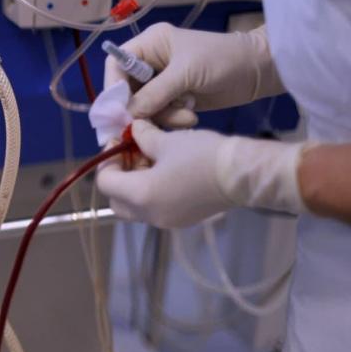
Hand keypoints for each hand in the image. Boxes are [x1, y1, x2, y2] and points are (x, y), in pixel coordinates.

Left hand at [97, 120, 307, 227]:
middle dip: (119, 175)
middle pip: (116, 200)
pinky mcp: (183, 220)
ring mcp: (167, 221)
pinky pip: (155, 208)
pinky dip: (152, 191)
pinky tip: (167, 170)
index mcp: (141, 196)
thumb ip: (142, 137)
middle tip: (133, 152)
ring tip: (152, 157)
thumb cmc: (203, 155)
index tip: (121, 141)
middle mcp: (150, 215)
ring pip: (136, 206)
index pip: (105, 182)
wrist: (245, 175)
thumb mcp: (167, 141)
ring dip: (135, 183)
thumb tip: (133, 130)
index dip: (108, 160)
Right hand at [104, 23, 283, 127]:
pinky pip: (160, 115)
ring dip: (162, 116)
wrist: (259, 71)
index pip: (116, 65)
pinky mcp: (174, 99)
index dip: (113, 88)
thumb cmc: (223, 59)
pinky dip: (172, 120)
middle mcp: (151, 63)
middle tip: (147, 125)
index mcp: (149, 45)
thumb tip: (128, 114)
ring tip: (187, 115)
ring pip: (144, 107)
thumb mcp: (186, 73)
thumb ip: (155, 93)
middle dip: (140, 108)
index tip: (119, 111)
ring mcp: (163, 83)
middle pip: (127, 91)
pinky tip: (191, 115)